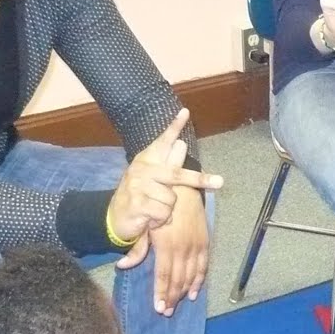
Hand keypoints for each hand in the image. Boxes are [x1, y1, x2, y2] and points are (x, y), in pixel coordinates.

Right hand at [106, 109, 222, 247]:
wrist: (115, 218)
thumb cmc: (139, 196)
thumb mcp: (151, 178)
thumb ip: (166, 164)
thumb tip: (182, 144)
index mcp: (147, 160)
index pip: (162, 141)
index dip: (174, 127)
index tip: (185, 113)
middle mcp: (142, 169)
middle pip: (177, 173)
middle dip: (199, 179)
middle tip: (220, 182)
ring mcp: (138, 186)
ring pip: (171, 198)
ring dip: (167, 210)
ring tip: (155, 209)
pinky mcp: (137, 203)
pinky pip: (163, 213)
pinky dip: (161, 220)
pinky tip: (150, 219)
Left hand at [147, 187, 208, 314]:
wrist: (182, 188)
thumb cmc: (159, 206)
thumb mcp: (145, 226)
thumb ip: (136, 248)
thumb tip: (122, 265)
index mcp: (166, 245)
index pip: (164, 276)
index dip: (161, 293)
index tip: (158, 308)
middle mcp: (182, 248)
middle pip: (177, 279)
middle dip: (171, 298)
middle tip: (166, 312)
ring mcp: (195, 246)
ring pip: (190, 276)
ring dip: (184, 292)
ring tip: (177, 305)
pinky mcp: (205, 242)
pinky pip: (203, 266)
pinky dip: (199, 281)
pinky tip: (194, 292)